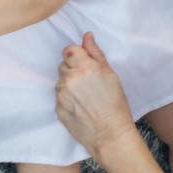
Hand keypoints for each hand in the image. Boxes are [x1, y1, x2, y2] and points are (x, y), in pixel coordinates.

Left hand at [55, 33, 137, 160]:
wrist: (110, 135)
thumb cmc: (115, 105)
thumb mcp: (111, 75)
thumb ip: (95, 54)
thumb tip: (86, 36)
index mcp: (85, 68)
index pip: (69, 50)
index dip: (76, 55)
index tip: (83, 62)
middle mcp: (70, 79)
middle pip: (63, 65)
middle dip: (73, 70)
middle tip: (88, 82)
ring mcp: (61, 94)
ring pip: (60, 81)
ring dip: (69, 84)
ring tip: (85, 96)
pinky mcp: (57, 107)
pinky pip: (59, 96)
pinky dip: (67, 98)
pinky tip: (80, 106)